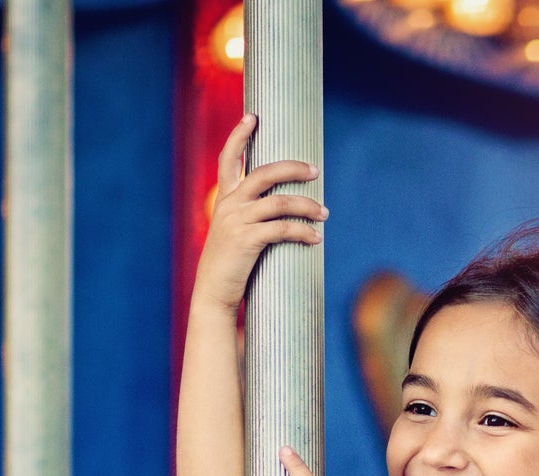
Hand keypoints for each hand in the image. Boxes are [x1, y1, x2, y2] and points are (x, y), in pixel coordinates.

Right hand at [192, 115, 325, 313]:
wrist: (213, 294)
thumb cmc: (230, 267)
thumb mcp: (234, 235)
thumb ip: (250, 218)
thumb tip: (280, 211)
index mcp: (225, 200)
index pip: (229, 160)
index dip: (239, 136)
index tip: (252, 117)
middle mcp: (229, 206)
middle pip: (263, 173)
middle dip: (292, 168)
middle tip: (315, 170)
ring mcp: (237, 222)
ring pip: (279, 202)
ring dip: (307, 205)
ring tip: (324, 213)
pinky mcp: (247, 241)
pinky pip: (282, 229)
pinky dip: (303, 231)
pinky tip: (316, 237)